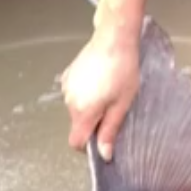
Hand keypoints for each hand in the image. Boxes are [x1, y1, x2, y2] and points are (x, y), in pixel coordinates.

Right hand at [61, 28, 140, 159]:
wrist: (114, 36)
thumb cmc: (122, 68)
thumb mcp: (122, 104)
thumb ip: (110, 130)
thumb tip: (104, 154)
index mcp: (83, 112)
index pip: (76, 142)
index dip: (88, 146)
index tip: (101, 138)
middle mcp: (70, 102)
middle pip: (77, 125)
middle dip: (91, 122)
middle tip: (111, 107)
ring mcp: (67, 88)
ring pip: (76, 110)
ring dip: (88, 107)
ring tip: (106, 90)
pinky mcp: (68, 76)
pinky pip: (74, 94)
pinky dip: (84, 94)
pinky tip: (98, 80)